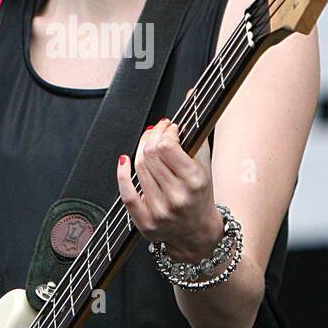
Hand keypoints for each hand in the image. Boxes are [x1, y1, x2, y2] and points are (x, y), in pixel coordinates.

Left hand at [116, 118, 222, 260]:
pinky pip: (126, 193)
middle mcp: (177, 196)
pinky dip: (122, 173)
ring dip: (140, 149)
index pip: (168, 146)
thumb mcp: (205, 165)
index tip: (169, 128)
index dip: (165, 131)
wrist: (197, 232)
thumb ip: (196, 132)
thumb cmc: (201, 194)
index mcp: (194, 181)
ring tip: (148, 145)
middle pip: (151, 154)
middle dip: (151, 136)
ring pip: (139, 167)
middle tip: (156, 130)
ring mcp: (159, 211)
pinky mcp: (145, 222)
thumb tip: (191, 95)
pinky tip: (124, 161)